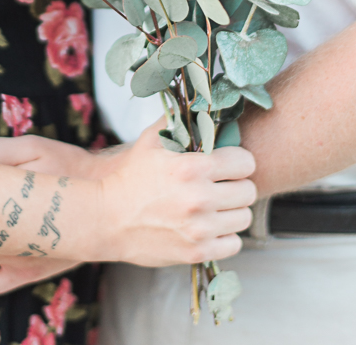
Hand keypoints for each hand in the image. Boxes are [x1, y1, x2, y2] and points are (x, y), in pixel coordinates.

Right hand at [97, 122, 256, 266]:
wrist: (106, 218)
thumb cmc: (131, 177)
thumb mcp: (151, 141)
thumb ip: (178, 121)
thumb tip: (198, 103)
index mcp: (192, 167)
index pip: (245, 162)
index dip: (238, 160)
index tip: (228, 163)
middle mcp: (200, 198)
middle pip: (248, 191)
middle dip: (237, 185)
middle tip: (223, 185)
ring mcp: (200, 229)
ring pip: (244, 218)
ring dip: (232, 210)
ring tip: (215, 205)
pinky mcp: (198, 252)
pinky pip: (234, 243)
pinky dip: (225, 235)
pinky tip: (209, 226)